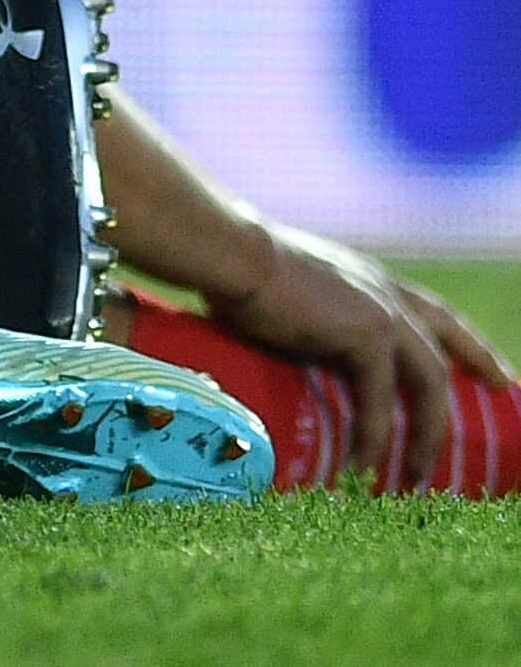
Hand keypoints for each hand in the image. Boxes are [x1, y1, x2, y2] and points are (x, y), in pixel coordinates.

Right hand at [198, 215, 507, 487]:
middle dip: (479, 368)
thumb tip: (287, 347)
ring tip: (416, 472)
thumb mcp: (288, 290)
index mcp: (366, 277)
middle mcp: (383, 290)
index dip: (465, 340)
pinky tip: (365, 463)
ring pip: (428, 381)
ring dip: (426, 431)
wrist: (229, 252)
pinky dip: (375, 436)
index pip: (432, 310)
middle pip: (447, 338)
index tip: (492, 368)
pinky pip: (381, 400)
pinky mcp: (366, 336)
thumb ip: (305, 317)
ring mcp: (381, 312)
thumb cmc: (236, 266)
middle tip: (501, 396)